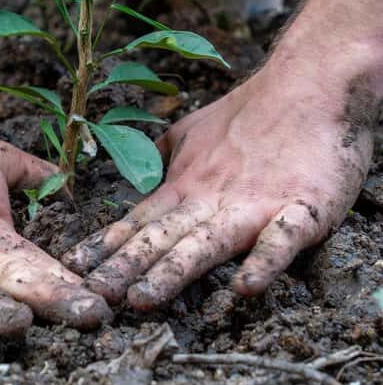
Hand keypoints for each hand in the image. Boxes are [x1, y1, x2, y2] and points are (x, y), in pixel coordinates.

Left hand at [62, 46, 375, 307]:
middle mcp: (213, 199)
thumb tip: (138, 176)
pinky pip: (280, 241)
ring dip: (173, 273)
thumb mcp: (194, 130)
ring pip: (207, 244)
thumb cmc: (252, 112)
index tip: (74, 268)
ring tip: (142, 300)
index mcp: (188, 185)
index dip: (107, 246)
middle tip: (95, 295)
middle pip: (163, 238)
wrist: (310, 85)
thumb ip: (165, 156)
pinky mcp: (301, 210)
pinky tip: (245, 289)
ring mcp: (255, 206)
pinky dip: (264, 262)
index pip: (139, 221)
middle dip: (126, 268)